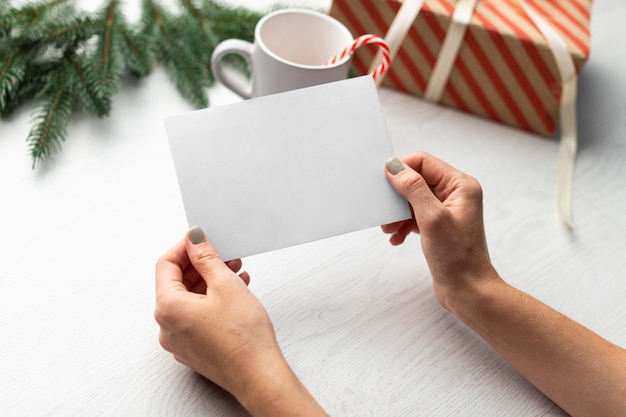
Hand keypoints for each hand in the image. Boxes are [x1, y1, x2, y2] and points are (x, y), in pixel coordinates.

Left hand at [155, 227, 327, 416]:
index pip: (165, 265)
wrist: (259, 376)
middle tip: (224, 255)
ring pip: (189, 300)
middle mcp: (167, 327)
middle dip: (201, 265)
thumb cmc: (244, 339)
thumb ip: (206, 257)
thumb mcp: (225, 285)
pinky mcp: (195, 349)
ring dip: (210, 282)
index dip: (184, 247)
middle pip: (177, 283)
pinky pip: (197, 316)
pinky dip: (212, 301)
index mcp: (167, 308)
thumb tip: (194, 239)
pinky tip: (235, 294)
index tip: (201, 239)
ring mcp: (180, 341)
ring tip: (236, 273)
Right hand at [382, 152, 498, 307]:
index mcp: (460, 185)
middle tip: (383, 209)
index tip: (382, 182)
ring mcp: (447, 210)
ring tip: (389, 228)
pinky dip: (403, 224)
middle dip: (397, 195)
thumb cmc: (458, 257)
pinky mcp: (439, 226)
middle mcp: (455, 194)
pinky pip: (414, 215)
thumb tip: (394, 166)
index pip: (424, 162)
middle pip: (417, 180)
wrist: (467, 291)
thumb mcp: (431, 218)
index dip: (401, 169)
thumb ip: (413, 188)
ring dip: (397, 212)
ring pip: (413, 199)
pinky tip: (397, 238)